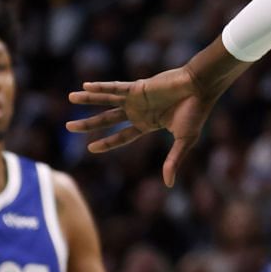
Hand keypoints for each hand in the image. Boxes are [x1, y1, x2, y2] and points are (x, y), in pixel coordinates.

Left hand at [68, 65, 217, 187]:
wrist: (202, 87)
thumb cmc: (196, 112)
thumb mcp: (184, 140)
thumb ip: (174, 160)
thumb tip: (169, 185)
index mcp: (148, 124)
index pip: (122, 136)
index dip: (106, 142)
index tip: (90, 147)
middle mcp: (139, 111)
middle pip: (107, 119)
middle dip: (88, 124)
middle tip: (68, 126)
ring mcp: (137, 98)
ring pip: (107, 101)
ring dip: (88, 100)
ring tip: (70, 98)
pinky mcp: (138, 87)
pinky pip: (116, 87)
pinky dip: (101, 87)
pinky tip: (86, 86)